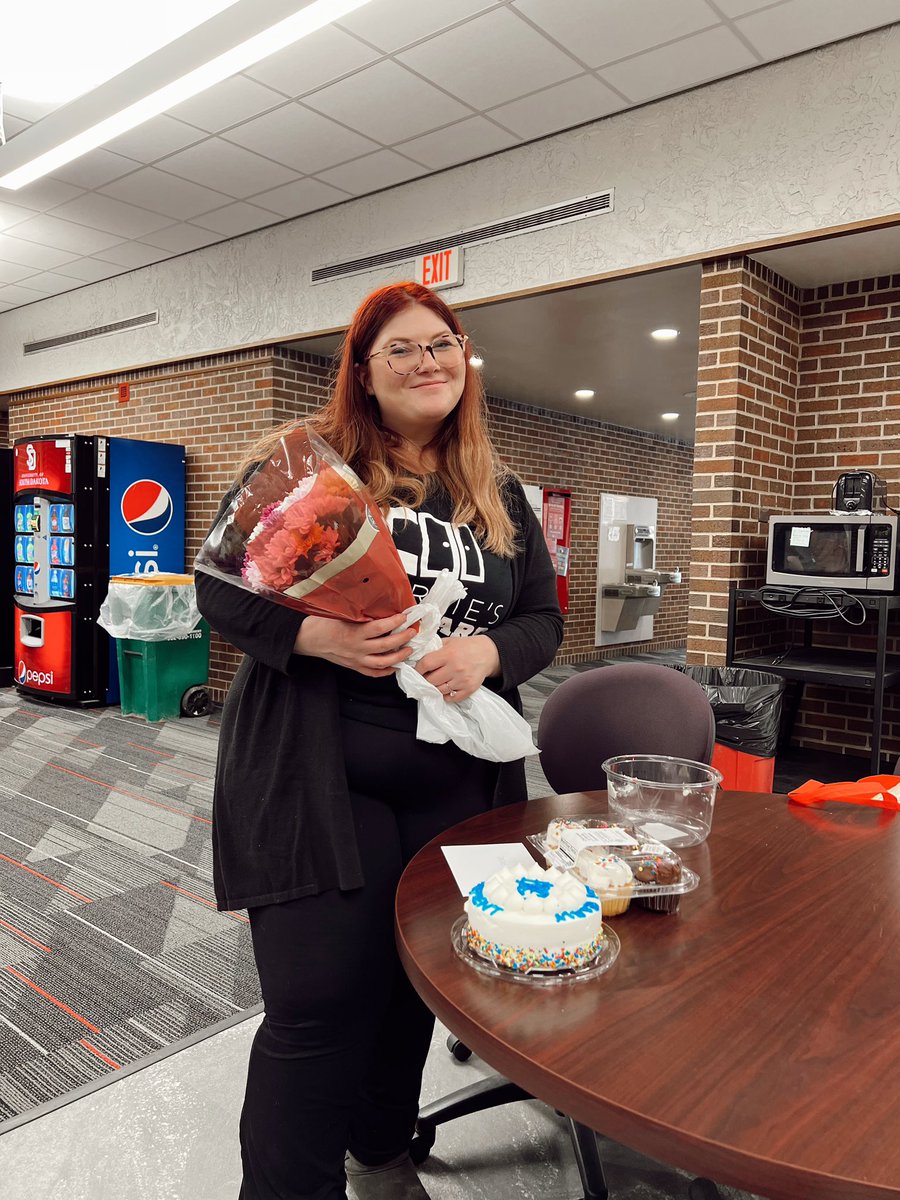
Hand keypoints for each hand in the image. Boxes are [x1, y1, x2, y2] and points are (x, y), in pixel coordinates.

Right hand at [294, 613, 413, 677]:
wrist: (307, 639)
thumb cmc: (322, 623)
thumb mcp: (339, 612)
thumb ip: (358, 611)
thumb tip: (377, 603)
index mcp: (352, 632)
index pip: (378, 627)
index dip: (394, 622)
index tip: (404, 616)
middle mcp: (356, 648)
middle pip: (385, 646)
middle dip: (402, 639)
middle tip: (412, 631)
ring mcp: (355, 659)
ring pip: (382, 662)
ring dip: (399, 657)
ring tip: (409, 650)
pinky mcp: (353, 666)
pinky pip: (372, 673)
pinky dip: (385, 671)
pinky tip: (394, 666)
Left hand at [415, 635, 500, 701]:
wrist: (489, 653)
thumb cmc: (467, 646)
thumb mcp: (450, 641)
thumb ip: (435, 648)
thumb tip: (417, 656)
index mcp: (449, 654)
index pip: (425, 664)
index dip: (418, 669)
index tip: (417, 671)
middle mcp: (455, 668)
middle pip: (431, 680)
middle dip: (426, 680)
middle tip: (426, 678)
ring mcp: (462, 680)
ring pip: (439, 691)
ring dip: (435, 688)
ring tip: (436, 683)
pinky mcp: (469, 689)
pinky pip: (451, 698)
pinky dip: (446, 696)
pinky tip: (447, 688)